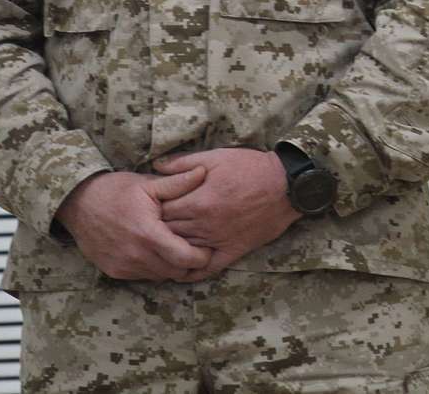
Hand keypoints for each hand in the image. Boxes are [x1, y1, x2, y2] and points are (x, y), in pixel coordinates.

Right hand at [54, 168, 211, 280]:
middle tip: (194, 248)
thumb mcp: (147, 184)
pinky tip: (152, 250)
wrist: (77, 202)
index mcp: (148, 234)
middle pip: (176, 272)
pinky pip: (142, 276)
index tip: (207, 246)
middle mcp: (136, 255)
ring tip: (173, 247)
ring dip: (169, 266)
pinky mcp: (114, 271)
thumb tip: (203, 171)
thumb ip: (177, 183)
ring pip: (160, 276)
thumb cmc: (115, 190)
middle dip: (188, 263)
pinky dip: (151, 267)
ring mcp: (123, 266)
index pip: (186, 259)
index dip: (201, 256)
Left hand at [153, 148, 299, 282]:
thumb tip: (156, 166)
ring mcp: (218, 240)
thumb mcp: (214, 157)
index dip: (150, 209)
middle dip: (155, 230)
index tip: (145, 207)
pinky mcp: (233, 250)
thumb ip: (183, 163)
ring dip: (169, 250)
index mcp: (197, 201)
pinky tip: (180, 271)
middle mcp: (204, 224)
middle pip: (168, 232)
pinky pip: (208, 268)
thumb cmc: (249, 168)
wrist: (284, 186)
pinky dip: (192, 271)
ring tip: (156, 248)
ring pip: (184, 251)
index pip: (161, 211)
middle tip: (145, 228)